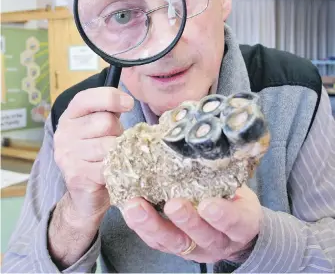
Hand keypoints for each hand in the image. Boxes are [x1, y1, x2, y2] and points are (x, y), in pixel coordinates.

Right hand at [54, 86, 133, 222]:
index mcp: (70, 116)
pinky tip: (113, 171)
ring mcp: (68, 155)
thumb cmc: (98, 152)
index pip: (87, 98)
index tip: (129, 104)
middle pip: (105, 122)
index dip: (111, 97)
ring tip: (114, 157)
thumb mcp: (102, 125)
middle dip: (118, 132)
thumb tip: (127, 101)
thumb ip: (110, 111)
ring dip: (119, 151)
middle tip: (116, 142)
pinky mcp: (77, 175)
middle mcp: (64, 133)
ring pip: (109, 145)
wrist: (86, 193)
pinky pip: (108, 166)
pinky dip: (117, 169)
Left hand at [122, 184, 261, 263]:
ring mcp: (194, 247)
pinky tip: (128, 208)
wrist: (235, 228)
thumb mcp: (239, 187)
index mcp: (239, 225)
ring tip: (136, 207)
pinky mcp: (173, 247)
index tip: (208, 204)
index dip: (223, 215)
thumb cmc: (234, 198)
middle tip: (172, 204)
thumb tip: (202, 136)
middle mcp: (217, 241)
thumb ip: (225, 171)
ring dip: (153, 225)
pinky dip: (141, 226)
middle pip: (201, 237)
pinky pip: (156, 241)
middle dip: (185, 221)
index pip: (235, 222)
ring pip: (173, 241)